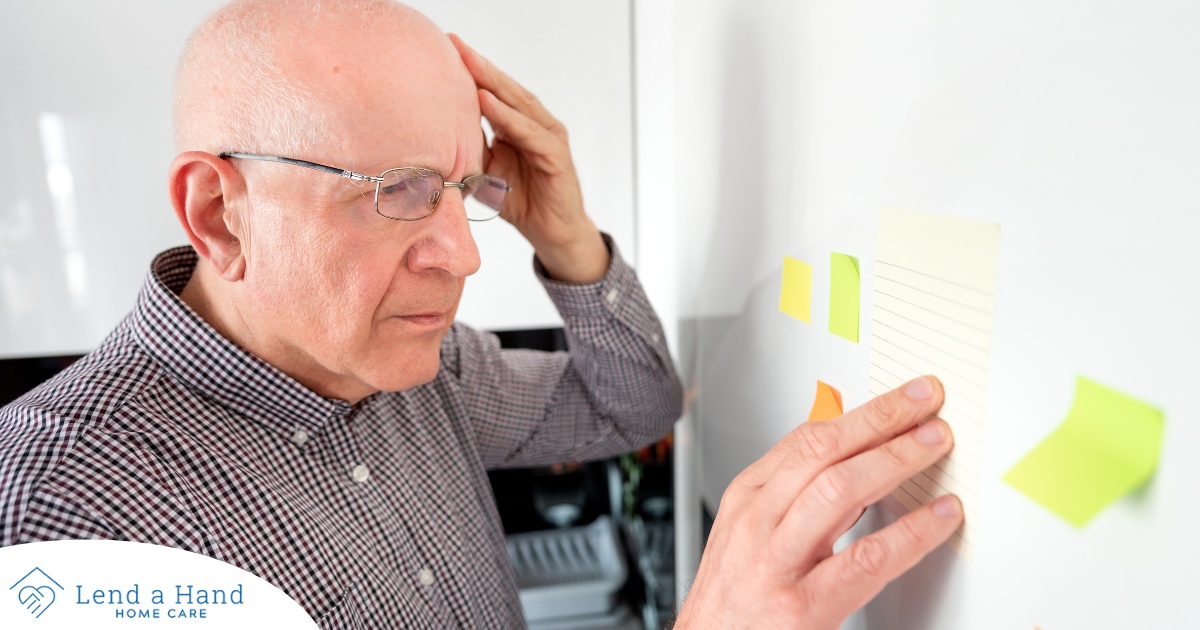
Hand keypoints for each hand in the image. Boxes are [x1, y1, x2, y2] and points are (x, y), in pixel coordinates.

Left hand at [449, 34, 608, 282]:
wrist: (551, 233)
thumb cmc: (520, 201)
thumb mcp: (486, 172)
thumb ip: (471, 150)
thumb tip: (435, 138)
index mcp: (518, 125)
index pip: (494, 91)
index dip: (472, 71)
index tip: (446, 48)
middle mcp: (536, 125)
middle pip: (506, 89)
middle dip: (480, 66)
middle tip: (455, 44)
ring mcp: (548, 138)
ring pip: (519, 104)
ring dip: (492, 82)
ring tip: (469, 63)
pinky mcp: (556, 157)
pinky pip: (529, 133)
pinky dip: (508, 117)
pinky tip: (487, 101)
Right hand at [675, 376, 962, 628]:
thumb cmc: (734, 601)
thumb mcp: (752, 534)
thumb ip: (797, 496)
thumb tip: (855, 457)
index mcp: (747, 498)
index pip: (806, 437)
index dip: (863, 412)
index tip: (902, 399)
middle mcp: (756, 522)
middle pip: (823, 451)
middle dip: (881, 420)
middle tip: (926, 405)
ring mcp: (776, 563)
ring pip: (840, 490)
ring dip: (896, 460)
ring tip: (934, 446)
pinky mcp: (801, 607)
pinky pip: (866, 559)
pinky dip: (911, 533)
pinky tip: (938, 518)